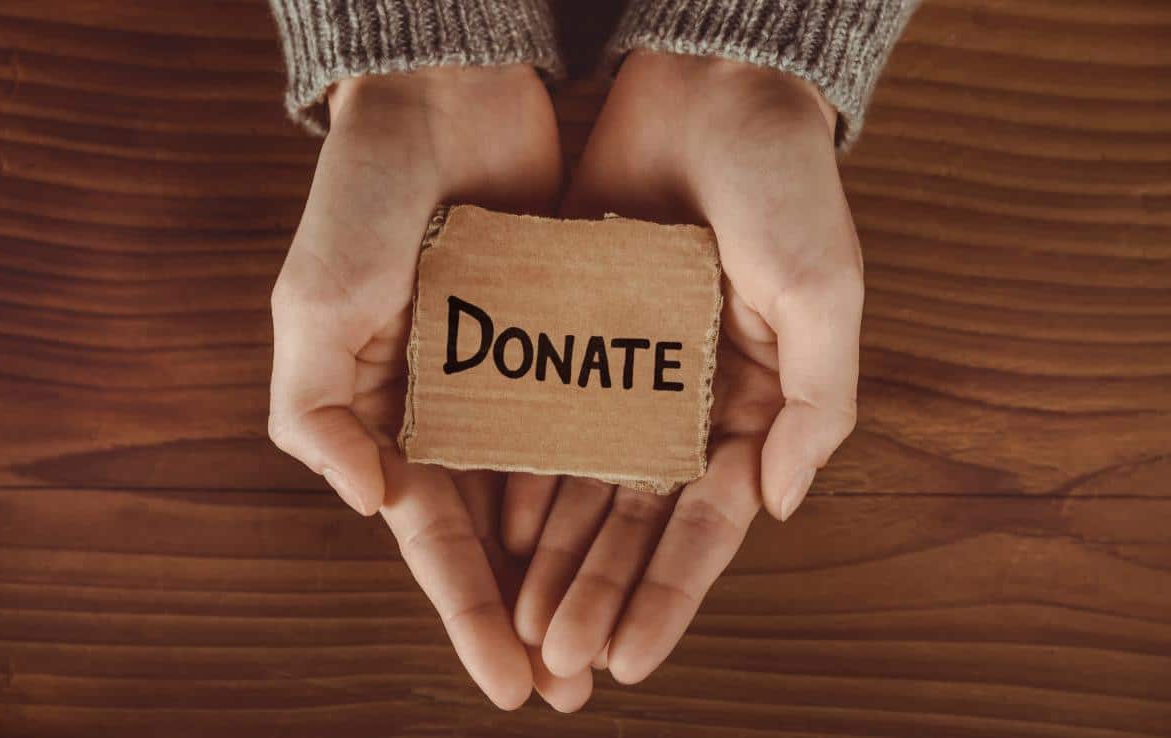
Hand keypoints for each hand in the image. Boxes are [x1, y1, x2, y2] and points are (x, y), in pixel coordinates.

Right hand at [268, 66, 589, 709]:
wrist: (443, 99)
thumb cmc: (361, 198)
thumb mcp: (312, 305)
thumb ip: (319, 413)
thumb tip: (373, 506)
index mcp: (392, 416)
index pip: (435, 537)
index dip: (467, 613)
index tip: (508, 685)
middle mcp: (460, 409)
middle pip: (503, 535)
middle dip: (534, 612)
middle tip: (573, 686)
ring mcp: (522, 376)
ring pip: (560, 491)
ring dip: (584, 565)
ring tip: (618, 635)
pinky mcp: (575, 337)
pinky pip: (603, 418)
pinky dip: (618, 475)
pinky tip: (647, 529)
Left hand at [500, 52, 862, 683]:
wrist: (708, 85)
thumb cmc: (784, 183)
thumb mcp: (824, 291)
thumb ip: (816, 404)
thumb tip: (778, 506)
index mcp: (751, 401)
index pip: (705, 522)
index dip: (670, 593)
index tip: (631, 658)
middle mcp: (685, 398)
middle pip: (634, 518)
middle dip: (599, 592)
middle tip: (559, 661)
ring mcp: (624, 370)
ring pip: (582, 481)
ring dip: (555, 554)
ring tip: (524, 621)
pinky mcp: (571, 332)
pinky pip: (541, 414)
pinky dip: (521, 470)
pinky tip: (497, 527)